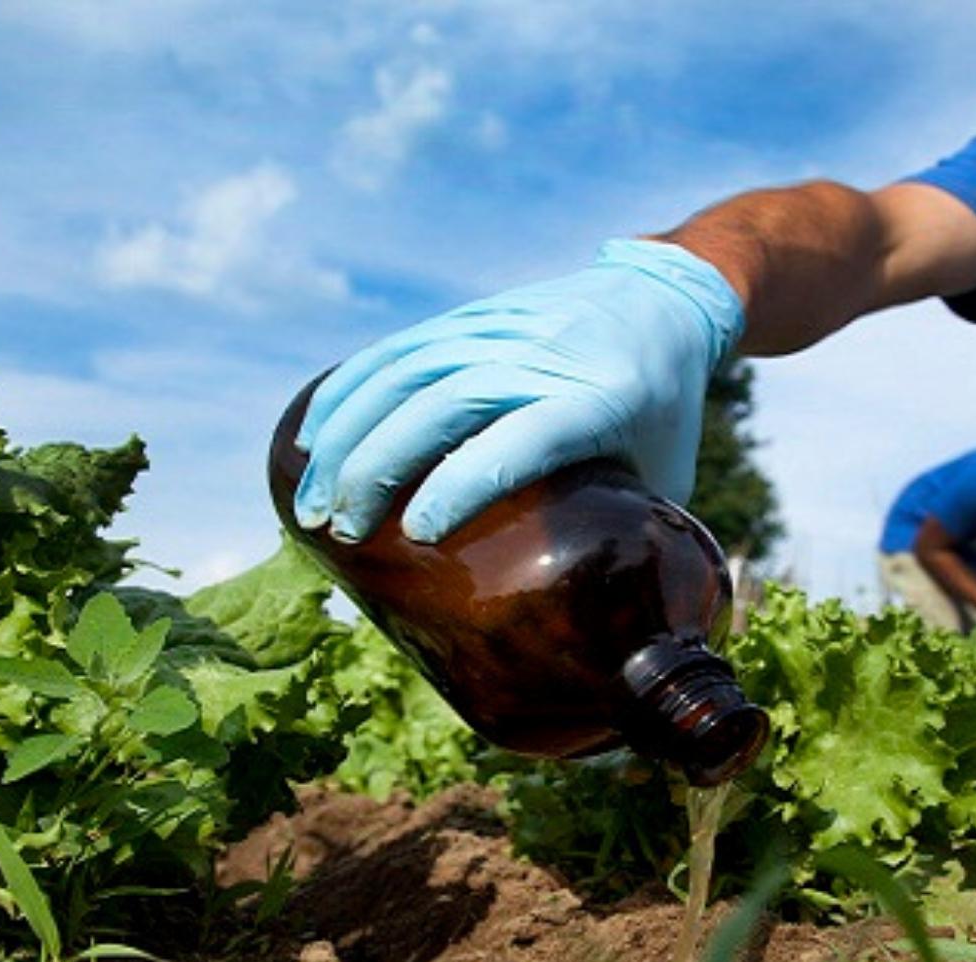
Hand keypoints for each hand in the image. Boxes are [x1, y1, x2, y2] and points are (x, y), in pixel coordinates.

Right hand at [293, 239, 743, 542]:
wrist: (665, 300)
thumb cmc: (665, 414)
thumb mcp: (665, 479)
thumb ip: (626, 549)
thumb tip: (598, 646)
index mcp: (601, 402)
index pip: (523, 437)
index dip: (465, 482)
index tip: (418, 532)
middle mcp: (546, 358)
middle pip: (446, 403)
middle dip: (378, 467)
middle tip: (339, 530)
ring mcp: (502, 330)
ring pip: (407, 373)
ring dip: (346, 436)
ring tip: (310, 501)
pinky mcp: (470, 318)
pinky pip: (395, 350)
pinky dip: (345, 391)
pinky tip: (311, 437)